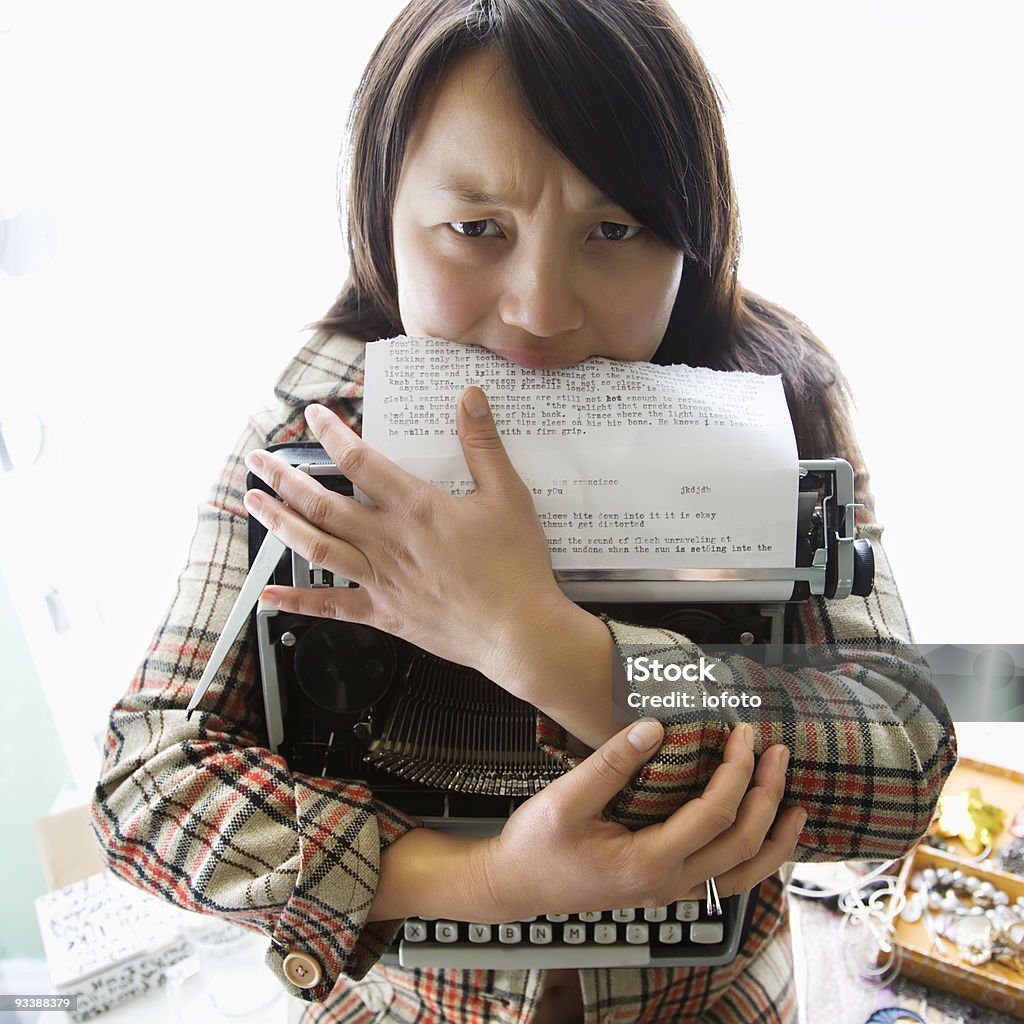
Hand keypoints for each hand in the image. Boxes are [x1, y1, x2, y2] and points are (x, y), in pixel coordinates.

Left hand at [241, 389, 568, 686]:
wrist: (518, 631)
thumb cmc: (515, 566)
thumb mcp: (507, 495)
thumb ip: (483, 444)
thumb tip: (469, 397)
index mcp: (415, 508)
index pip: (358, 460)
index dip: (331, 433)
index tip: (314, 416)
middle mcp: (388, 541)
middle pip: (321, 504)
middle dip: (283, 478)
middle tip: (256, 460)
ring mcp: (381, 580)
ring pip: (316, 547)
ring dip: (280, 523)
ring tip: (254, 503)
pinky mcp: (384, 614)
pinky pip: (331, 606)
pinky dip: (297, 600)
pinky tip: (270, 593)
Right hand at [471, 719, 804, 921]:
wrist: (514, 885)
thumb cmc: (536, 845)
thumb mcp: (566, 798)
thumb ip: (612, 762)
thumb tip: (654, 726)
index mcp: (648, 863)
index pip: (715, 815)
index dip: (737, 771)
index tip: (743, 735)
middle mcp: (667, 884)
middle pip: (743, 845)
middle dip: (767, 795)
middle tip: (778, 754)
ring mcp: (669, 892)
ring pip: (744, 875)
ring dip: (774, 838)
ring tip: (795, 805)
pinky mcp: (664, 889)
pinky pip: (726, 880)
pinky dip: (754, 857)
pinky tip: (759, 834)